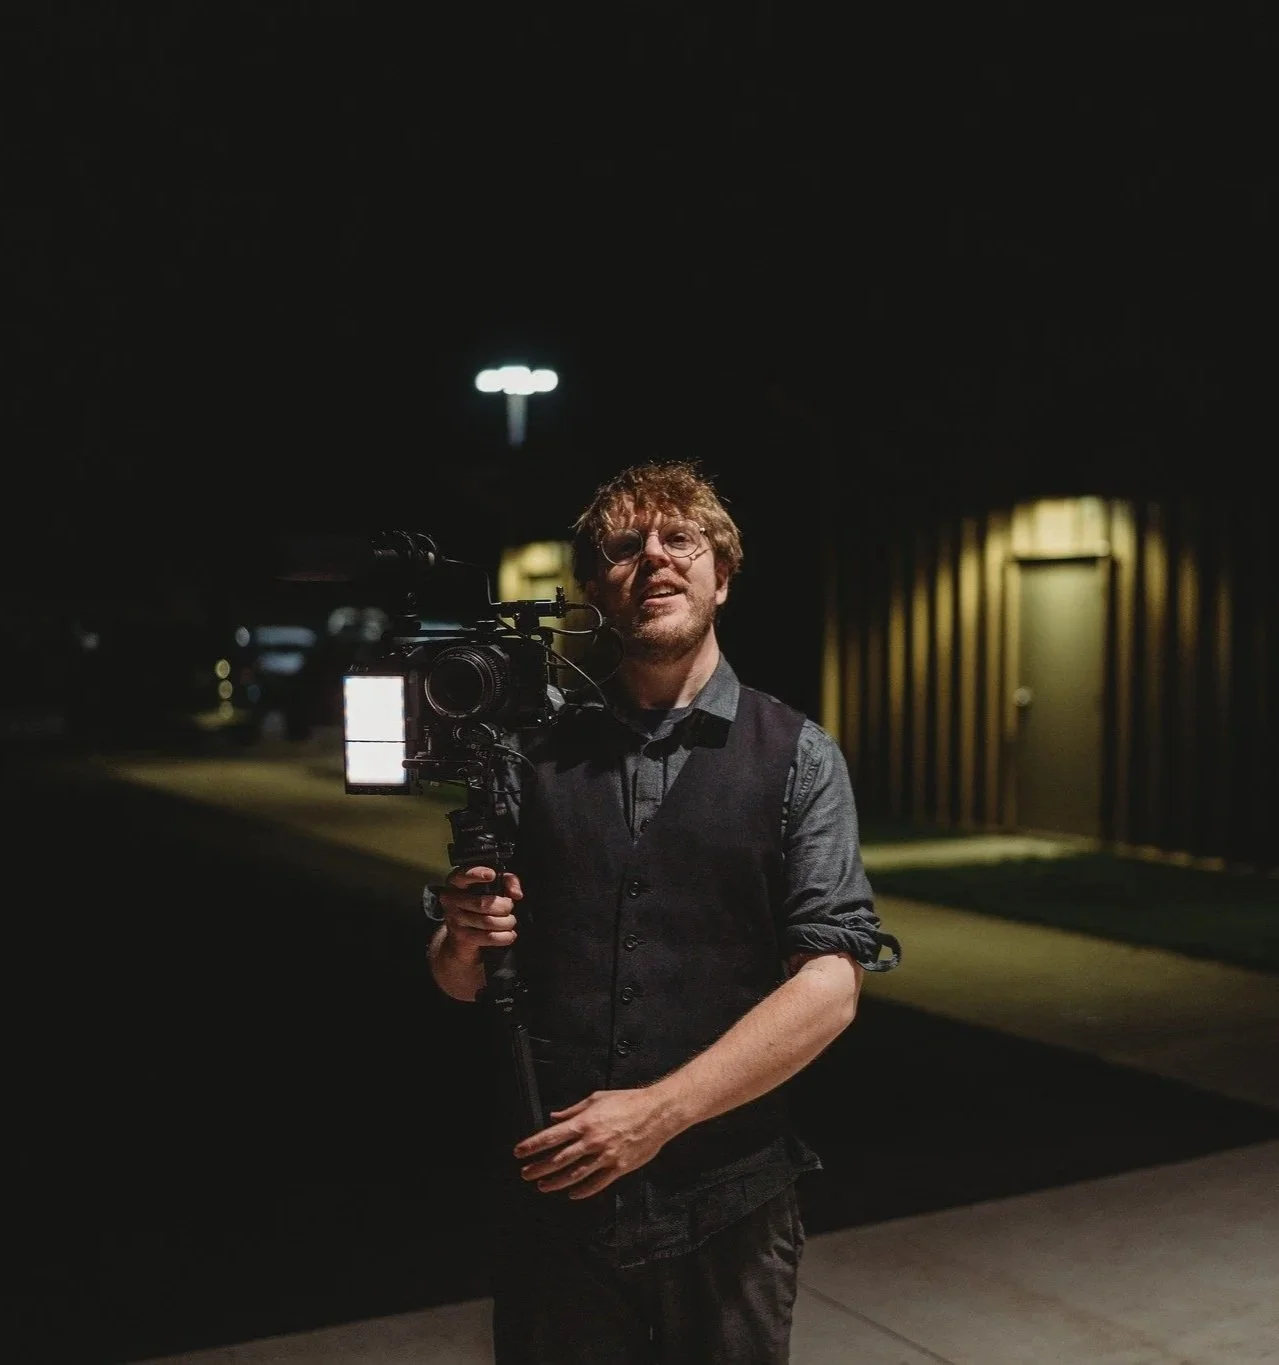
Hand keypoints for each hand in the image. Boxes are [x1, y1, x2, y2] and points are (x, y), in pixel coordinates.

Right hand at [437, 866, 522, 964]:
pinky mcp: (461, 937)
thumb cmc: (478, 904)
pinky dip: (504, 937)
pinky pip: (488, 937)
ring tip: (510, 921)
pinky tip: (508, 934)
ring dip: (506, 922)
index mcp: (457, 882)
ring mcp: (454, 919)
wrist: (461, 936)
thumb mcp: (492, 886)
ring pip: (487, 921)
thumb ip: (507, 881)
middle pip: (482, 903)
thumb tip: (516, 893)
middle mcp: (452, 900)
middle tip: (509, 907)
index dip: (477, 874)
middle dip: (503, 906)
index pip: (463, 875)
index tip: (492, 875)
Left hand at [513, 1088, 678, 1199]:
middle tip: (525, 1173)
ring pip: (575, 1174)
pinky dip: (582, 1191)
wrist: (657, 1112)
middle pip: (559, 1159)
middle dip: (539, 1167)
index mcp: (585, 1122)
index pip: (551, 1137)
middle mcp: (592, 1141)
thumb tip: (555, 1117)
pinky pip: (597, 1183)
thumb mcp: (597, 1098)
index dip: (533, 1146)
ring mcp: (605, 1156)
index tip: (520, 1152)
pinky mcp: (619, 1168)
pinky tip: (572, 1193)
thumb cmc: (628, 1102)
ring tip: (543, 1186)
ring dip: (555, 1182)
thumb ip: (573, 1110)